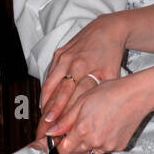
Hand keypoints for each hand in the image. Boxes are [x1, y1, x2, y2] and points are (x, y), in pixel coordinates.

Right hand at [39, 15, 128, 134]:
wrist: (107, 29)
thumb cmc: (110, 51)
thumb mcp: (112, 73)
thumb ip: (104, 92)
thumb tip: (100, 112)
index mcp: (80, 66)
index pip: (64, 92)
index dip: (56, 108)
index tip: (49, 121)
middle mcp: (67, 60)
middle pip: (51, 89)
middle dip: (45, 108)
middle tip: (42, 124)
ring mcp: (61, 56)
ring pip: (48, 82)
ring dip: (44, 100)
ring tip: (43, 117)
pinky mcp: (59, 53)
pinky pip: (50, 73)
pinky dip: (48, 88)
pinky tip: (47, 100)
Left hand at [44, 74, 149, 153]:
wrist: (136, 95)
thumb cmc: (111, 93)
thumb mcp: (82, 102)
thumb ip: (65, 120)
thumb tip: (51, 132)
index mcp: (83, 130)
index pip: (63, 150)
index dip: (60, 144)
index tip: (62, 137)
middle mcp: (95, 142)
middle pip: (75, 153)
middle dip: (72, 144)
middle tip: (78, 128)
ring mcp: (107, 146)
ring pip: (89, 152)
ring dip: (86, 144)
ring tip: (93, 126)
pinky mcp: (118, 147)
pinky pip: (104, 149)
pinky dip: (101, 142)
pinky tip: (105, 127)